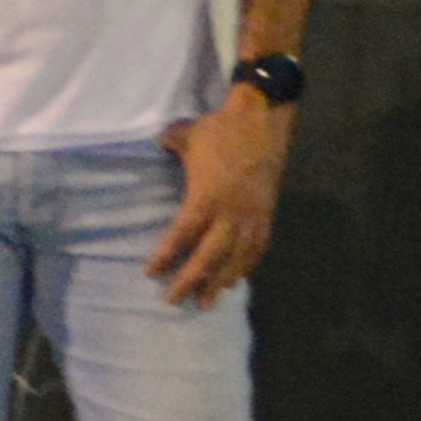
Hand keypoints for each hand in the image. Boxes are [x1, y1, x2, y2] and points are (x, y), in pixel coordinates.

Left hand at [150, 87, 293, 305]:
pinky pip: (257, 248)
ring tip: (206, 301)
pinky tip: (235, 280)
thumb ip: (168, 144)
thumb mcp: (185, 135)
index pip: (183, 234)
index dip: (167, 255)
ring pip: (236, 258)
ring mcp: (253, 215)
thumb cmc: (220, 128)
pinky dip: (245, 266)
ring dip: (220, 281)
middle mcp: (231, 212)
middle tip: (174, 300)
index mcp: (207, 196)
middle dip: (192, 280)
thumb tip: (156, 142)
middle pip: (209, 255)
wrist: (264, 119)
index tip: (151, 272)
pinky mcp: (268, 213)